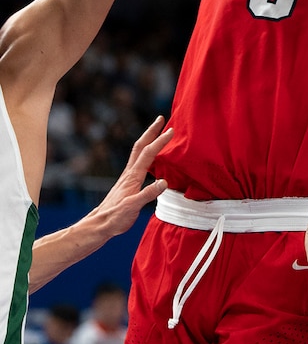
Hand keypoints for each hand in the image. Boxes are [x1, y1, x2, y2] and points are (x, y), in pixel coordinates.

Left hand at [92, 115, 172, 237]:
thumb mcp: (132, 208)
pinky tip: (150, 158)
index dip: (160, 141)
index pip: (149, 154)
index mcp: (133, 176)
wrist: (99, 224)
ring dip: (148, 140)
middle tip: (161, 119)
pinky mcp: (127, 183)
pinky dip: (146, 153)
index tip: (171, 130)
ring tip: (157, 132)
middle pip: (141, 146)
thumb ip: (148, 194)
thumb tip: (164, 182)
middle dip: (151, 131)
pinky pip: (138, 162)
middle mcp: (130, 173)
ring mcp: (127, 177)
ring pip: (138, 153)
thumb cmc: (115, 218)